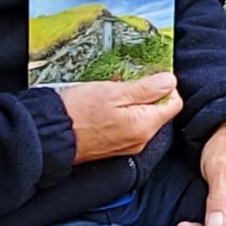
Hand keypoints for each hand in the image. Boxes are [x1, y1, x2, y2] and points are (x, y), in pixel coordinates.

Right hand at [57, 74, 181, 163]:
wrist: (51, 136)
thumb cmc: (78, 112)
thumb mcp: (113, 92)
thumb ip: (145, 89)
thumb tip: (170, 81)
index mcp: (144, 126)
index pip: (174, 103)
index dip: (164, 87)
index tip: (146, 77)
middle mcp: (140, 140)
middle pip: (158, 111)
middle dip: (146, 94)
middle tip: (124, 82)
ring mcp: (127, 146)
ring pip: (142, 119)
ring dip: (132, 103)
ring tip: (111, 92)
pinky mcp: (114, 148)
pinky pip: (128, 127)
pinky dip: (122, 115)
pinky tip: (105, 106)